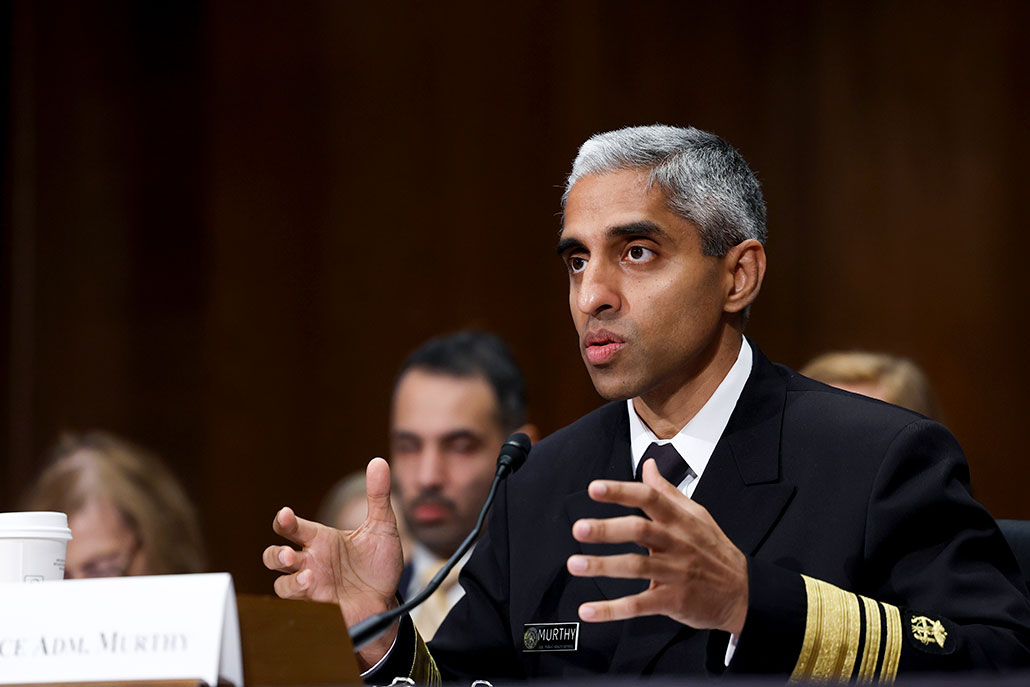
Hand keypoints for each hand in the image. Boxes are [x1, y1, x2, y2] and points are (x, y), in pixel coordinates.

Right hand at [262, 457, 403, 666]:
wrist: (389, 601)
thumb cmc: (379, 564)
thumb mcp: (383, 527)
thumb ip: (378, 496)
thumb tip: (379, 462)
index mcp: (321, 540)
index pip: (293, 528)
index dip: (284, 520)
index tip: (285, 514)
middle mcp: (311, 561)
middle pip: (274, 556)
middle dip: (275, 554)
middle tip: (289, 554)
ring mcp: (313, 586)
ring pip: (281, 584)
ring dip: (289, 580)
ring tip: (309, 576)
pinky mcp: (319, 607)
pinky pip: (297, 605)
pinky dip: (301, 598)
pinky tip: (315, 590)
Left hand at [566, 458, 748, 634]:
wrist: (743, 592)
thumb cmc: (714, 550)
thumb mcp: (697, 515)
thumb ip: (667, 491)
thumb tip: (648, 466)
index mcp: (678, 520)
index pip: (649, 498)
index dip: (621, 492)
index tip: (595, 488)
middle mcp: (675, 544)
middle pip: (639, 531)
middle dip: (607, 529)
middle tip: (579, 528)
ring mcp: (674, 573)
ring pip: (635, 567)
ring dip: (602, 566)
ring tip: (575, 564)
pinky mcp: (673, 601)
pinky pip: (639, 605)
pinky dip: (612, 610)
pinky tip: (588, 610)